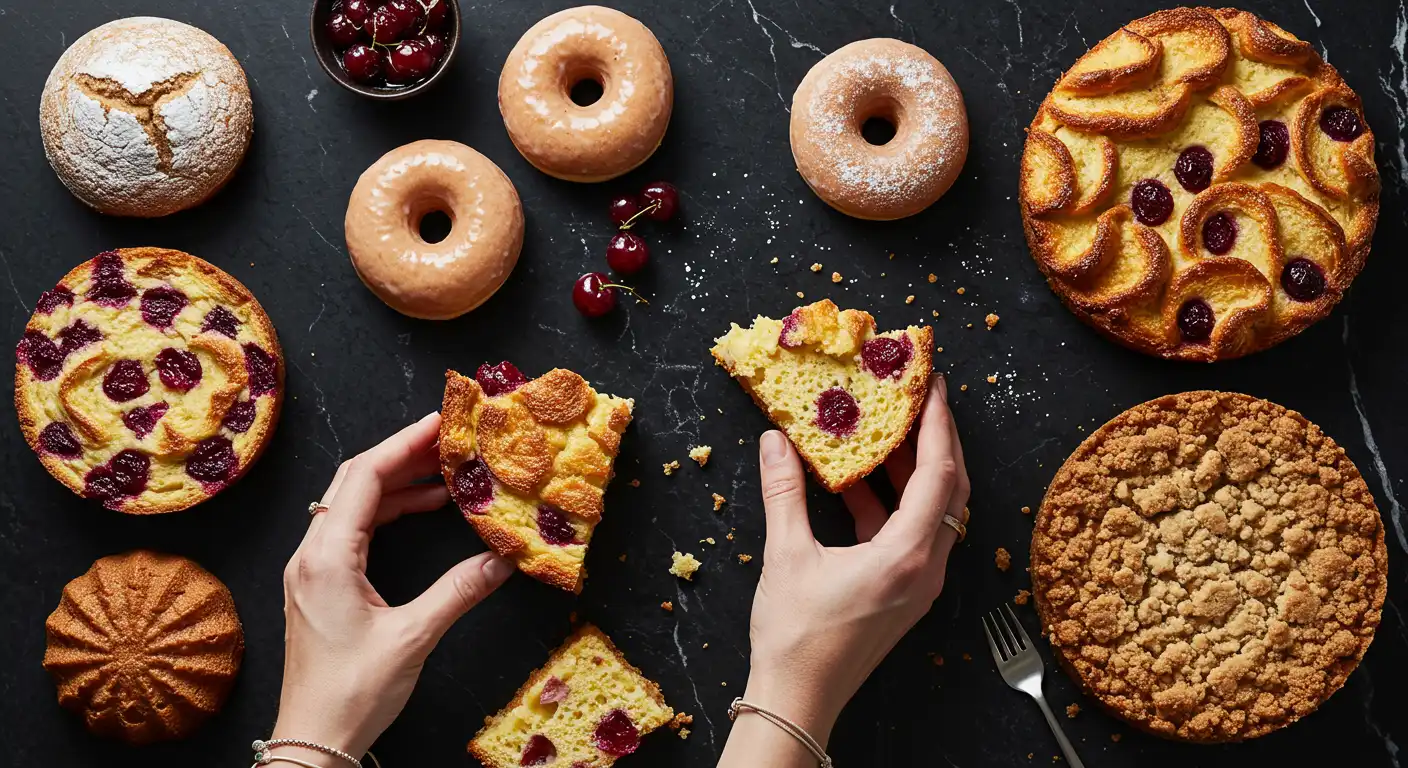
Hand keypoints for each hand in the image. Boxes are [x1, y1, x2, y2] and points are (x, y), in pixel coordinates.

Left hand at [270, 412, 513, 764]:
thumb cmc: (351, 694)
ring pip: (352, 502)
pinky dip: (388, 510)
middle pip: (354, 480)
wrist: (313, 740)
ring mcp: (312, 569)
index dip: (404, 442)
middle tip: (448, 438)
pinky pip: (353, 528)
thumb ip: (459, 591)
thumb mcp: (413, 638)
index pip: (365, 476)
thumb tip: (503, 558)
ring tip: (445, 472)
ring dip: (397, 482)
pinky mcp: (319, 585)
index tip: (441, 421)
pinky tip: (421, 511)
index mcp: (327, 557)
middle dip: (402, 453)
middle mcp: (312, 554)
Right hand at [719, 375, 968, 765]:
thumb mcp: (786, 556)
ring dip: (915, 470)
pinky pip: (911, 534)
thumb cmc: (796, 638)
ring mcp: (918, 583)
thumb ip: (785, 493)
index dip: (938, 424)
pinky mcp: (903, 592)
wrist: (797, 699)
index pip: (939, 474)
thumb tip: (775, 443)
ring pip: (934, 513)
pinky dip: (892, 502)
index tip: (931, 386)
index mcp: (906, 556)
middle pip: (950, 490)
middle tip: (921, 398)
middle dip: (938, 440)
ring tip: (890, 430)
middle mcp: (925, 569)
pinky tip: (859, 483)